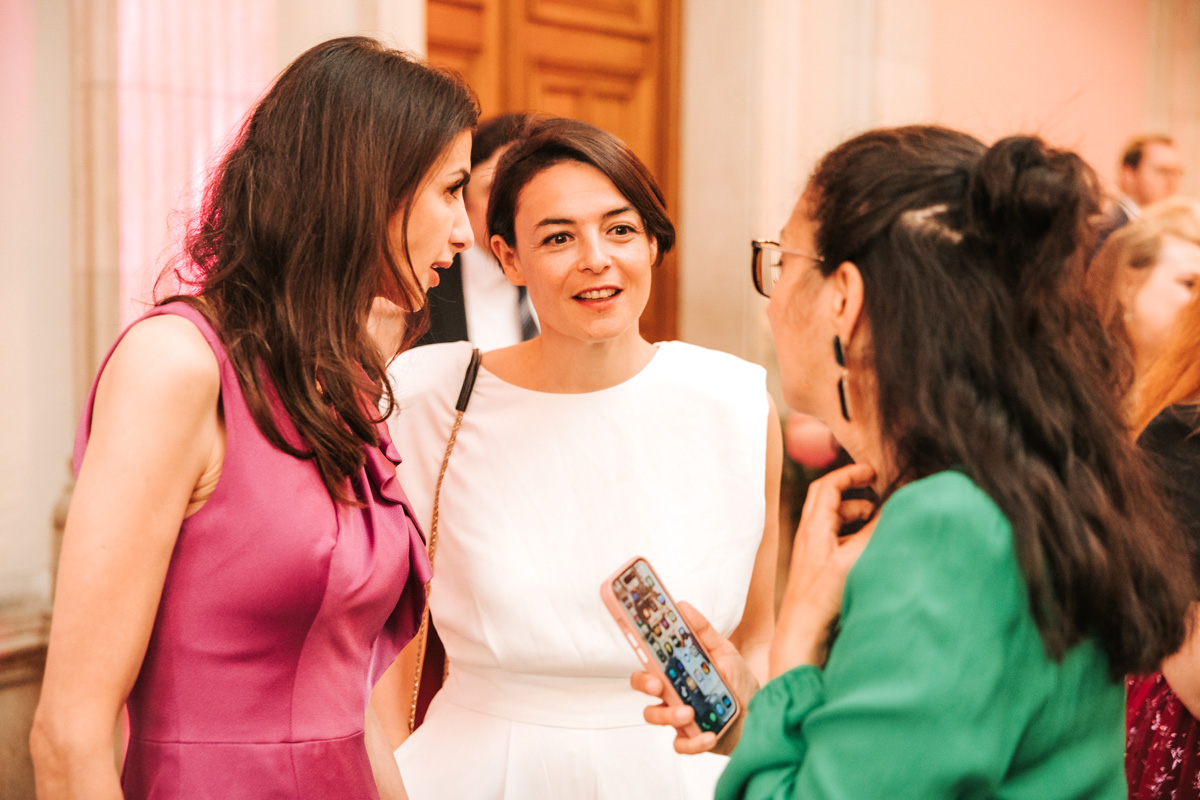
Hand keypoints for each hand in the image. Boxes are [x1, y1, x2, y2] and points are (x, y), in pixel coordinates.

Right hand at [629, 602, 759, 754]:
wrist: (760, 716)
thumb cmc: (739, 684)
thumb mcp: (724, 652)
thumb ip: (703, 631)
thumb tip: (683, 606)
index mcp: (677, 670)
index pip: (649, 659)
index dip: (638, 649)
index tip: (636, 640)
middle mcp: (673, 692)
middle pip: (645, 687)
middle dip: (644, 683)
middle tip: (657, 683)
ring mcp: (679, 717)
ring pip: (655, 715)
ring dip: (669, 714)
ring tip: (689, 713)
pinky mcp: (691, 740)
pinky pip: (680, 745)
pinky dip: (693, 743)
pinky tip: (709, 735)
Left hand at [770, 463, 876, 677]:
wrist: (802, 636)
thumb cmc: (820, 600)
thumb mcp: (852, 560)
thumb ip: (875, 532)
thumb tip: (898, 507)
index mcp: (814, 528)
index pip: (827, 486)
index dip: (849, 474)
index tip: (872, 471)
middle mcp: (811, 538)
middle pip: (830, 501)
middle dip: (856, 493)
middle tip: (878, 493)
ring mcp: (815, 555)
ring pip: (836, 524)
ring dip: (858, 517)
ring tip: (880, 523)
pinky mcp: (821, 573)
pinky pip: (839, 544)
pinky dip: (857, 539)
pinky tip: (872, 551)